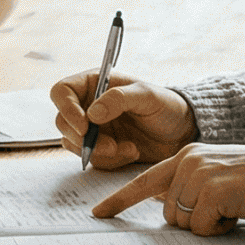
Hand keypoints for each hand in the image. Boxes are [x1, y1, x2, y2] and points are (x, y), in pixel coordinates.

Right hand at [49, 71, 196, 169]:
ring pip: (74, 144)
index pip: (62, 92)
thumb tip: (92, 114)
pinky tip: (132, 151)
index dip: (67, 109)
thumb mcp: (147, 95)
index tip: (84, 126)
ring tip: (128, 148)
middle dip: (83, 138)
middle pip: (63, 122)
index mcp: (94, 84)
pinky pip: (92, 159)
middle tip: (109, 145)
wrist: (182, 132)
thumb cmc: (167, 106)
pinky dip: (111, 160)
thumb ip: (119, 99)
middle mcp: (88, 105)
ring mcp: (93, 129)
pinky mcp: (100, 148)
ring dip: (98, 151)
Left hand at [94, 142, 244, 235]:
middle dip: (193, 220)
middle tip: (221, 208)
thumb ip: (188, 185)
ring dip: (208, 224)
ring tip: (231, 207)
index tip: (98, 214)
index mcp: (185, 156)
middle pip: (168, 213)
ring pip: (184, 222)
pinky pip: (202, 228)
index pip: (144, 181)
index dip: (120, 200)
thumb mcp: (214, 175)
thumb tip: (167, 210)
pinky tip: (236, 212)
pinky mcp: (212, 190)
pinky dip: (219, 228)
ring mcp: (199, 174)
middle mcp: (187, 161)